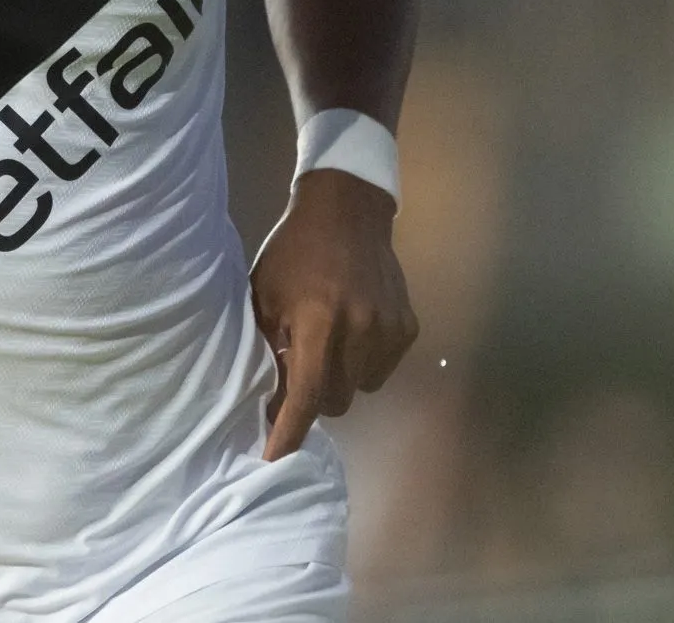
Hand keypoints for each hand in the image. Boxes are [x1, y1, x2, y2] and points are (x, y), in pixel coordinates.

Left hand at [250, 167, 416, 459]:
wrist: (346, 212)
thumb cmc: (293, 253)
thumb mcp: (265, 296)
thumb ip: (270, 348)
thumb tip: (269, 402)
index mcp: (317, 322)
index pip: (304, 395)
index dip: (289, 432)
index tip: (275, 461)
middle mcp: (359, 331)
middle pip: (336, 400)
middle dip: (315, 395)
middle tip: (301, 367)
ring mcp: (388, 330)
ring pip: (362, 388)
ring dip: (342, 377)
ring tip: (329, 342)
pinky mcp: (408, 328)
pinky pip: (383, 368)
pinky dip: (365, 361)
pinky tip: (354, 330)